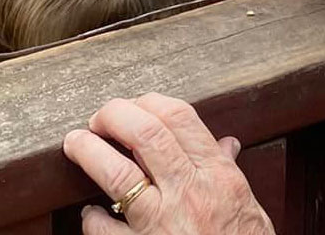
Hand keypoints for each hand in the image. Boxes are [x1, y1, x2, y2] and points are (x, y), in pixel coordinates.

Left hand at [63, 94, 274, 233]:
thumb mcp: (249, 210)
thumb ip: (229, 173)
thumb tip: (226, 144)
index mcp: (218, 177)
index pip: (179, 118)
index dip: (147, 102)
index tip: (132, 106)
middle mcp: (190, 194)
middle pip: (144, 134)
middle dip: (113, 115)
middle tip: (97, 119)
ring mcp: (162, 225)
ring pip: (117, 174)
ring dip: (88, 152)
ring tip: (75, 144)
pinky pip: (105, 229)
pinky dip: (92, 218)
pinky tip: (91, 214)